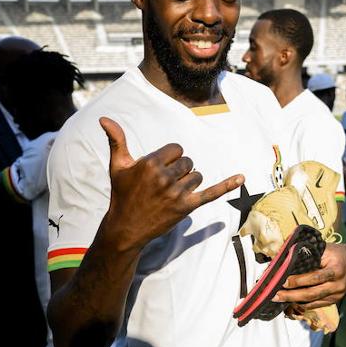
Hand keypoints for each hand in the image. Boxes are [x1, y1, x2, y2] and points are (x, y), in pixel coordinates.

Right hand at [98, 117, 243, 251]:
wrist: (126, 228)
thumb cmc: (122, 194)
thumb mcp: (117, 166)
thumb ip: (116, 140)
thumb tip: (104, 118)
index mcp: (151, 163)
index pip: (176, 149)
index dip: (169, 158)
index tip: (158, 169)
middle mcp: (165, 177)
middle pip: (188, 162)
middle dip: (178, 170)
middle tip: (162, 185)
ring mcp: (177, 193)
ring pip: (196, 176)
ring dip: (187, 182)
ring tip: (170, 193)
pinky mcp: (187, 207)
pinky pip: (211, 193)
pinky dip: (227, 186)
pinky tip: (242, 178)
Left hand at [273, 242, 345, 309]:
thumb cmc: (335, 253)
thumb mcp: (324, 249)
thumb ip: (308, 254)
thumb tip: (284, 258)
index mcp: (336, 270)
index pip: (315, 277)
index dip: (298, 280)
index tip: (283, 281)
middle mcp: (338, 285)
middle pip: (312, 293)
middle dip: (292, 295)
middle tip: (276, 295)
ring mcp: (337, 295)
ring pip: (313, 302)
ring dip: (295, 302)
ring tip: (280, 301)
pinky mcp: (334, 300)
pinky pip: (316, 305)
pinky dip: (303, 305)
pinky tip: (291, 303)